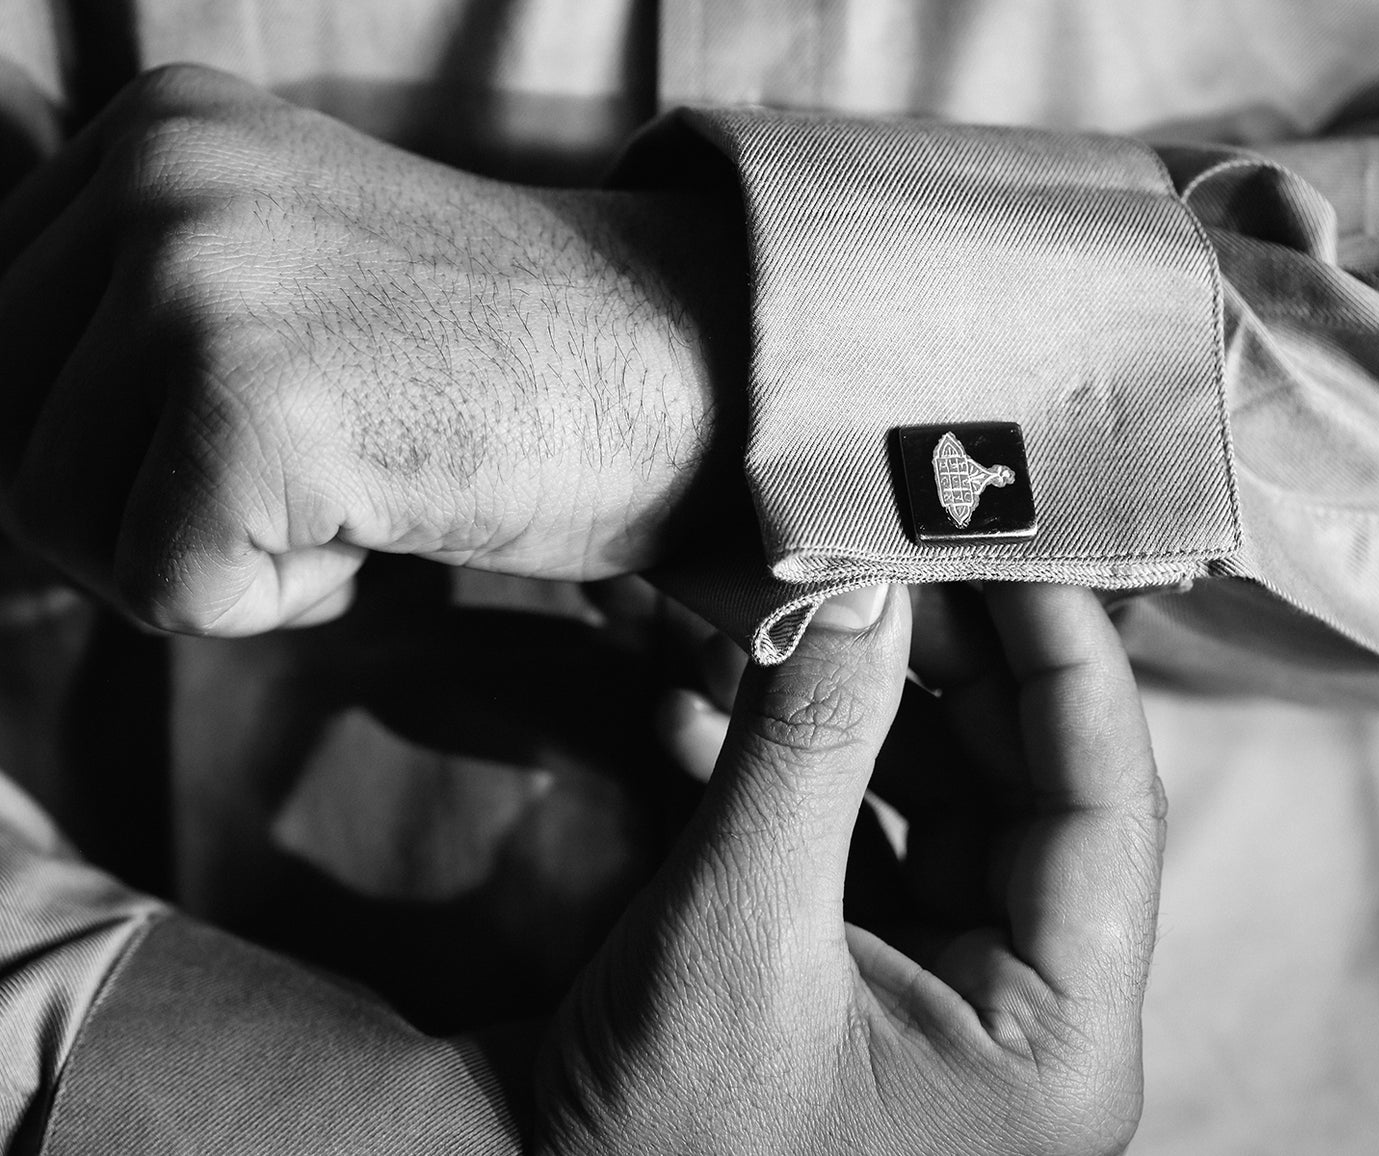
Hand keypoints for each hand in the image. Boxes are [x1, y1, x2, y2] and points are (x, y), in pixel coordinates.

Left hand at [0, 64, 742, 632]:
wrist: (683, 373)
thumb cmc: (502, 367)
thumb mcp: (289, 286)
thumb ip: (132, 329)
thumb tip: (14, 471)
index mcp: (156, 134)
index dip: (99, 450)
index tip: (250, 450)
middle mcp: (158, 178)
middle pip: (4, 436)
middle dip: (133, 515)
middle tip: (298, 497)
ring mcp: (201, 281)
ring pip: (53, 522)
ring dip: (206, 559)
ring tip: (349, 501)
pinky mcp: (252, 402)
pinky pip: (169, 590)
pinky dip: (279, 603)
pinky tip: (383, 532)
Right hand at [534, 582, 1164, 1153]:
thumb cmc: (651, 1126)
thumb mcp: (739, 926)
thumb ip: (807, 743)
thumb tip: (863, 580)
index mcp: (1055, 1048)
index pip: (1107, 813)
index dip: (1065, 664)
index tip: (1014, 543)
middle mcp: (1028, 1022)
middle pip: (1023, 791)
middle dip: (944, 667)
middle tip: (880, 555)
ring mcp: (952, 992)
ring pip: (943, 797)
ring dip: (855, 706)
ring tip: (779, 618)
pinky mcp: (878, 967)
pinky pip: (872, 831)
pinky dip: (805, 765)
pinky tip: (715, 705)